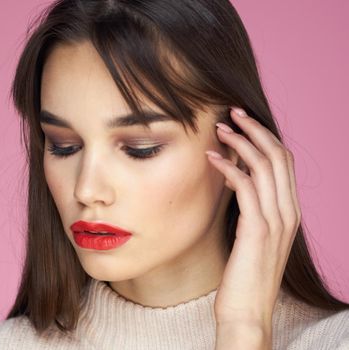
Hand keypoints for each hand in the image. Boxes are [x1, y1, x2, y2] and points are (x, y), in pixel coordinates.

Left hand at [205, 107, 300, 347]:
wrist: (247, 312)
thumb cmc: (244, 275)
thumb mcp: (252, 236)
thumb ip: (250, 208)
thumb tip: (233, 179)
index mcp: (289, 212)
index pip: (284, 162)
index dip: (265, 137)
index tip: (241, 122)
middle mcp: (288, 212)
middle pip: (278, 156)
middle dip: (255, 129)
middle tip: (231, 113)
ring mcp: (276, 221)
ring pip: (264, 166)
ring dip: (240, 142)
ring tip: (218, 129)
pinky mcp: (257, 231)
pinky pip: (246, 187)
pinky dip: (229, 167)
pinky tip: (211, 158)